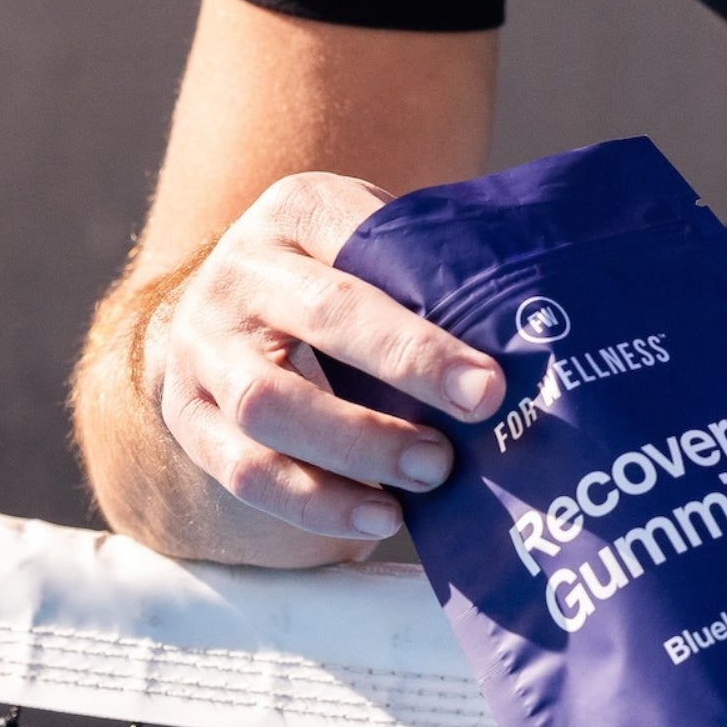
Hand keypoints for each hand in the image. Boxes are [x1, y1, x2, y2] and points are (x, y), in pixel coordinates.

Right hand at [145, 171, 503, 548]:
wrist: (227, 300)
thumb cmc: (341, 273)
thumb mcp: (375, 240)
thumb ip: (435, 266)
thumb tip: (540, 321)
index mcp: (298, 210)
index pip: (364, 252)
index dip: (424, 324)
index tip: (490, 382)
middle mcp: (240, 271)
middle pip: (320, 321)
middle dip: (405, 373)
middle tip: (477, 417)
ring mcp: (203, 346)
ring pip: (269, 404)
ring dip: (358, 449)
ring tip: (431, 477)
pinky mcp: (186, 415)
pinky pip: (242, 470)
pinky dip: (312, 501)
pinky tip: (376, 515)